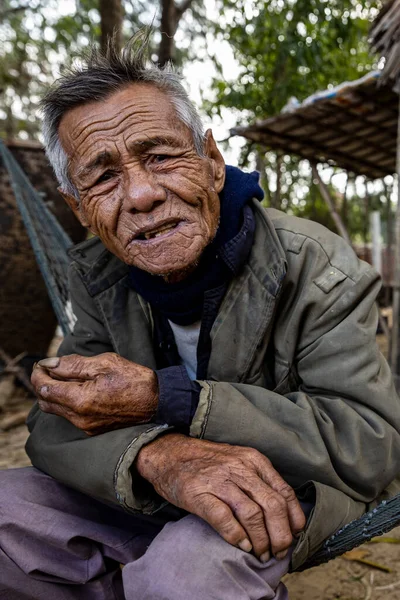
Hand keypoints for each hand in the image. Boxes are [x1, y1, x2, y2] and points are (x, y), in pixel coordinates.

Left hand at [31, 353, 157, 435]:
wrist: (157, 402)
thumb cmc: (134, 379)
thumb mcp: (104, 363)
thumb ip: (73, 364)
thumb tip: (50, 364)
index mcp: (80, 400)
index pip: (45, 388)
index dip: (38, 374)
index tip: (41, 364)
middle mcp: (79, 418)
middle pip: (46, 402)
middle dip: (42, 384)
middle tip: (48, 368)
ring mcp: (86, 426)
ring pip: (57, 410)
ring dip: (54, 393)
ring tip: (63, 376)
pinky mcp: (93, 429)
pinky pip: (70, 416)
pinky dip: (66, 401)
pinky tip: (77, 389)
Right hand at [137, 434, 305, 560]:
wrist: (169, 453)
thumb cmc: (207, 462)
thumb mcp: (239, 461)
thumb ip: (259, 481)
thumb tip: (284, 514)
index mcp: (253, 460)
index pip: (284, 491)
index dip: (293, 518)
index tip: (294, 535)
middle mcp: (239, 468)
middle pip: (272, 506)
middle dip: (281, 535)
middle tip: (279, 551)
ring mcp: (219, 480)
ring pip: (252, 514)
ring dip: (261, 540)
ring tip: (262, 554)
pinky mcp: (199, 494)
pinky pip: (224, 519)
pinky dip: (237, 536)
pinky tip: (242, 545)